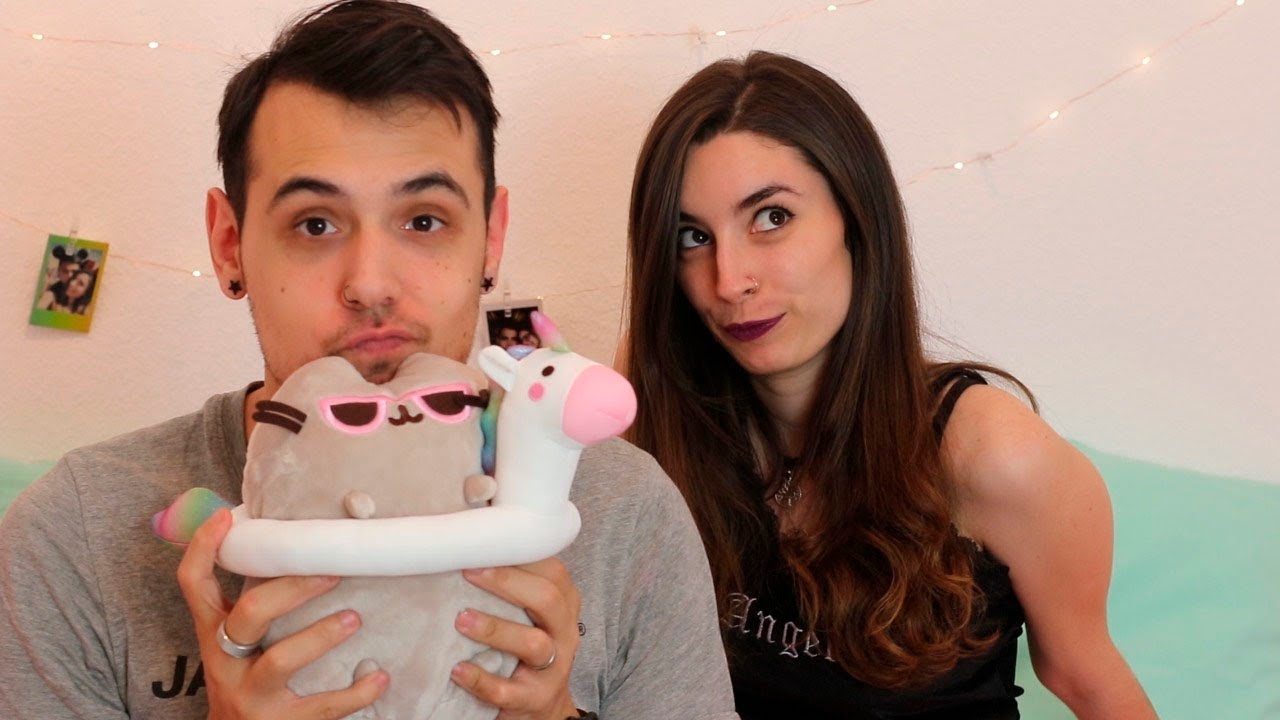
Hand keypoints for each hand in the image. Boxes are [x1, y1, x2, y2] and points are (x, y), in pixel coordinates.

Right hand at [176, 508, 388, 718]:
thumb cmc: (247, 679)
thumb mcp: (237, 645)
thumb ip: (255, 604)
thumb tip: (291, 545)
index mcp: (214, 636)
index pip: (194, 586)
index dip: (202, 549)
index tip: (224, 516)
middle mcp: (227, 665)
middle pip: (249, 615)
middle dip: (292, 588)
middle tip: (333, 571)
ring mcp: (252, 697)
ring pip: (281, 661)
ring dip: (321, 635)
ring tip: (355, 618)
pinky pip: (322, 707)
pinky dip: (356, 692)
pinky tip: (380, 677)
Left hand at [451, 558, 581, 719]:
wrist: (542, 702)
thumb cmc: (527, 644)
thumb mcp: (531, 612)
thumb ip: (515, 583)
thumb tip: (471, 546)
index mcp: (564, 603)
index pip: (552, 571)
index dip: (520, 555)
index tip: (484, 544)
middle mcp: (564, 632)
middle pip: (547, 600)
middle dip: (506, 582)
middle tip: (468, 572)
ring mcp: (554, 667)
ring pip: (533, 644)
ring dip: (495, 628)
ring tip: (460, 620)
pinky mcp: (535, 698)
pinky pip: (509, 690)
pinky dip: (481, 679)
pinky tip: (458, 669)